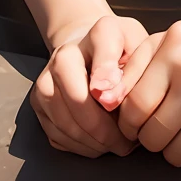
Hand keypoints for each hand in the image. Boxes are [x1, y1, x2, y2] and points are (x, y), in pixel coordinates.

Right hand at [31, 13, 150, 157]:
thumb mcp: (141, 50)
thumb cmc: (123, 54)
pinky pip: (56, 134)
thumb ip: (135, 68)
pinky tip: (97, 143)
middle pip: (78, 99)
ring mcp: (47, 78)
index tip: (117, 100)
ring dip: (92, 142)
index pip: (104, 51)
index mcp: (99, 33)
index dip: (109, 78)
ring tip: (114, 144)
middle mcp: (65, 53)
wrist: (92, 49)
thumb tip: (110, 97)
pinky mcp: (38, 102)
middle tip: (126, 143)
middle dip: (105, 130)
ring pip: (64, 122)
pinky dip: (79, 146)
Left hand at [116, 19, 180, 170]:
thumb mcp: (166, 42)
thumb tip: (104, 100)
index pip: (134, 108)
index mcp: (176, 52)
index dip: (127, 123)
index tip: (133, 122)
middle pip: (154, 137)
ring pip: (177, 156)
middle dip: (149, 137)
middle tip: (157, 127)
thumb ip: (131, 68)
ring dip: (172, 149)